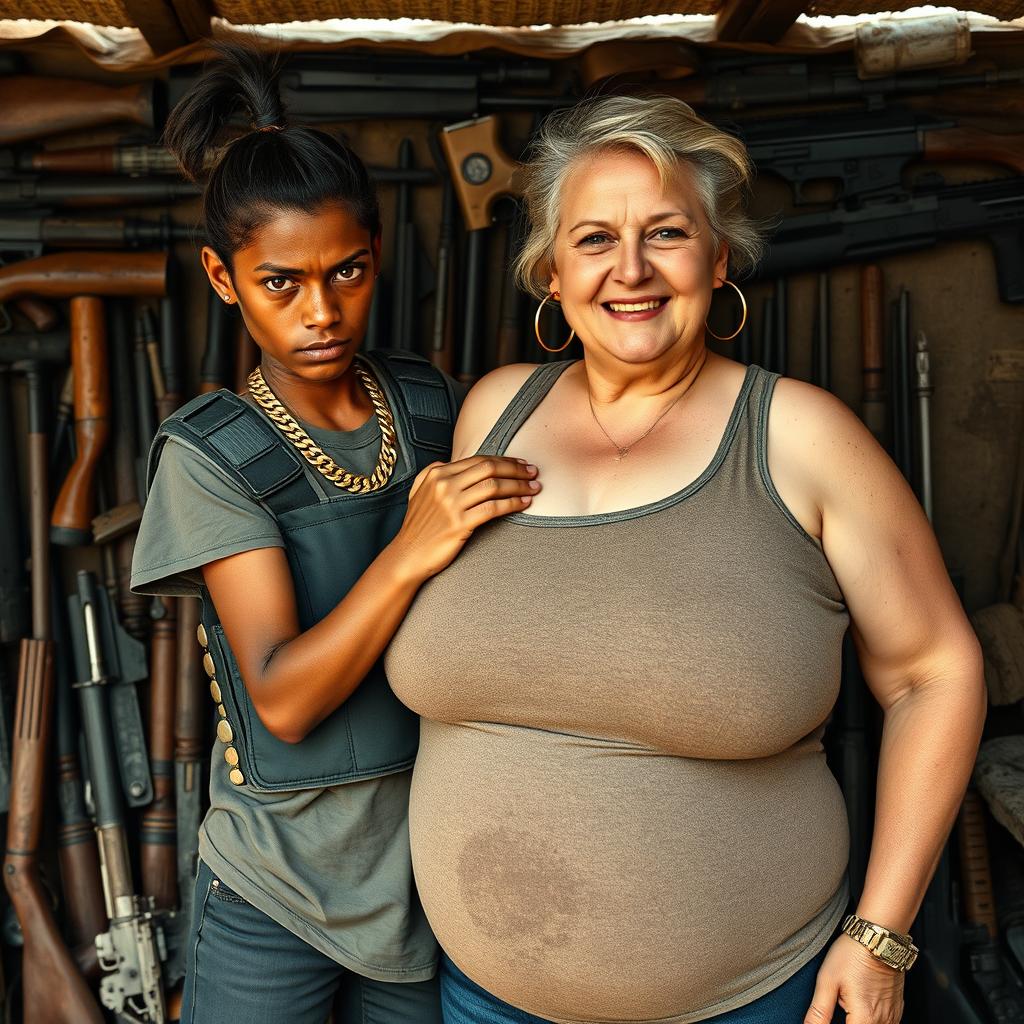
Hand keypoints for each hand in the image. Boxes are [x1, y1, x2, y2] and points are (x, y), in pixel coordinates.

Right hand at [390, 455, 539, 581]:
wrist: (408, 556)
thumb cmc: (419, 527)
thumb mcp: (420, 491)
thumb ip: (436, 474)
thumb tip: (455, 462)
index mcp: (437, 473)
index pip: (479, 460)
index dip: (505, 460)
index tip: (522, 464)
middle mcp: (444, 484)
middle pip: (490, 469)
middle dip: (516, 469)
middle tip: (534, 473)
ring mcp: (451, 504)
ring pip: (494, 486)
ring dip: (519, 486)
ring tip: (535, 489)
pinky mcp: (459, 523)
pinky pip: (493, 508)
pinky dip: (512, 504)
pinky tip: (524, 504)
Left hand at [804, 935, 904, 1023]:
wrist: (878, 937)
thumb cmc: (852, 954)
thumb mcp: (827, 981)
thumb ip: (819, 1012)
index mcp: (864, 1019)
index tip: (828, 1019)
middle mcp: (883, 1022)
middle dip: (847, 1022)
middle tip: (838, 1006)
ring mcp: (893, 1016)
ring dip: (858, 1022)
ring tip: (848, 1004)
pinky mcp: (898, 1009)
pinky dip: (871, 1021)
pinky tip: (861, 1007)